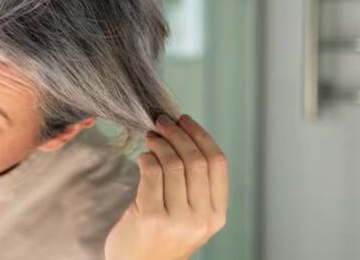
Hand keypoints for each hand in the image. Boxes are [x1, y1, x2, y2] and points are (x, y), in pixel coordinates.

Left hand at [104, 114, 228, 259]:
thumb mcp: (188, 218)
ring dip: (159, 143)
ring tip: (150, 137)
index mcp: (216, 215)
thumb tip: (180, 136)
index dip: (201, 136)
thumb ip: (192, 187)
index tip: (185, 120)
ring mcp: (178, 220)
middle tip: (161, 122)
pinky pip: (151, 173)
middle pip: (196, 160)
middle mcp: (202, 218)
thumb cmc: (158, 239)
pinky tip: (142, 157)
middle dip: (177, 134)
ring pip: (173, 164)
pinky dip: (146, 158)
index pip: (218, 163)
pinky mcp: (152, 217)